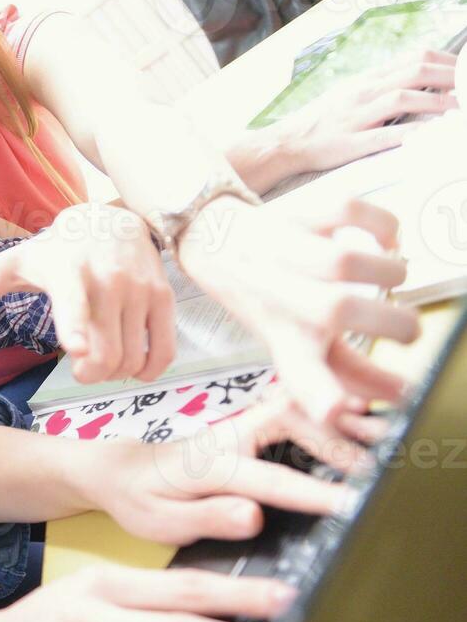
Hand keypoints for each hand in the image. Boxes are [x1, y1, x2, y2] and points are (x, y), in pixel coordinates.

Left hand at [0, 203, 175, 383]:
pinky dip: (147, 368)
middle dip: (89, 374)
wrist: (110, 218)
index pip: (72, 302)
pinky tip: (132, 364)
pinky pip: (161, 351)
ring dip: (115, 372)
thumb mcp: (13, 264)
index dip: (75, 327)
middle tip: (80, 367)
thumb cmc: (53, 250)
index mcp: (65, 272)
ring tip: (102, 359)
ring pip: (130, 356)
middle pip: (103, 351)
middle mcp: (106, 279)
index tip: (76, 350)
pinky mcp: (162, 296)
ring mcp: (138, 288)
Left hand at [91, 395, 362, 545]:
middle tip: (374, 467)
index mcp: (207, 464)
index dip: (311, 493)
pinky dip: (324, 414)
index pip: (268, 478)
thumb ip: (207, 518)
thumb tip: (253, 516)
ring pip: (294, 408)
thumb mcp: (162, 521)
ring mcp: (239, 426)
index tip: (349, 504)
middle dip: (334, 440)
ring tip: (378, 439)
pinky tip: (354, 422)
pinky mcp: (248, 425)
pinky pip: (292, 410)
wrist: (116, 468)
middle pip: (288, 420)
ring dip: (335, 421)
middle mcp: (227, 436)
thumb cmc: (140, 498)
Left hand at [176, 196, 418, 424]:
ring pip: (343, 259)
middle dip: (389, 322)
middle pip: (335, 309)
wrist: (213, 241)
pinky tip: (385, 240)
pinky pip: (347, 208)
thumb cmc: (265, 297)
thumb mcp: (296, 339)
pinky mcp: (294, 214)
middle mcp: (278, 296)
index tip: (343, 412)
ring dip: (390, 270)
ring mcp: (284, 252)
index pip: (300, 373)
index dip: (324, 396)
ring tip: (395, 277)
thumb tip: (396, 394)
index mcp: (282, 336)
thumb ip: (345, 369)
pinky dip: (382, 224)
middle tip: (409, 329)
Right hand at [266, 49, 457, 184]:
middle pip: (415, 72)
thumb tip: (417, 79)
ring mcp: (356, 116)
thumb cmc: (322, 122)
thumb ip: (382, 86)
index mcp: (367, 80)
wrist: (285, 143)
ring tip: (463, 108)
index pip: (415, 58)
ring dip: (438, 102)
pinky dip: (412, 134)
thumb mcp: (351, 95)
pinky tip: (432, 136)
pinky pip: (385, 135)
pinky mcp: (350, 142)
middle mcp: (363, 92)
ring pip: (403, 98)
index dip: (448, 61)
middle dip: (452, 76)